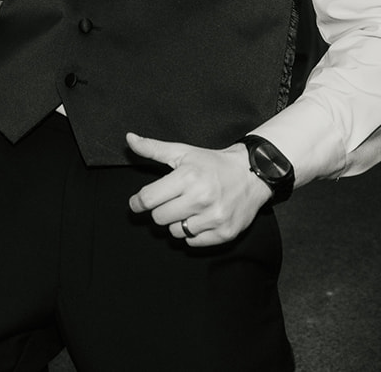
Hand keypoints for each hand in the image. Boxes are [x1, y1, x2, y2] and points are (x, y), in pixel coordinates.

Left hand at [124, 133, 272, 246]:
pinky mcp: (225, 233)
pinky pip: (192, 242)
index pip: (148, 199)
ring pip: (175, 232)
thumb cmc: (212, 163)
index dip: (138, 202)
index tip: (137, 203)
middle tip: (171, 201)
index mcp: (188, 177)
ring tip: (188, 208)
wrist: (251, 174)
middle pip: (159, 218)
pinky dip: (192, 233)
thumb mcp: (183, 151)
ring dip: (176, 222)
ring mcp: (214, 218)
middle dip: (160, 210)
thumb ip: (153, 148)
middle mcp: (201, 198)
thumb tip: (129, 139)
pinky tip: (199, 218)